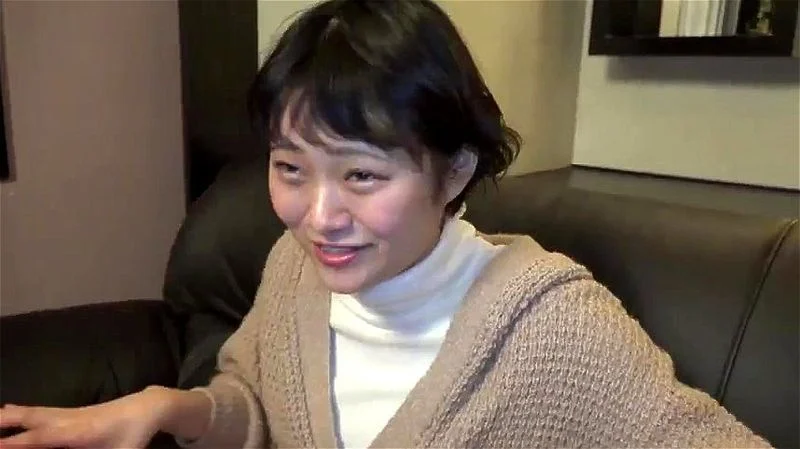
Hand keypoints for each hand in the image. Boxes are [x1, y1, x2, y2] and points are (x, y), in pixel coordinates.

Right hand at [0, 387, 168, 448]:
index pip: (39, 439)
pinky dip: (21, 412)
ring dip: (8, 416)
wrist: (147, 408)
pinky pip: (40, 411)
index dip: (15, 444)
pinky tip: (7, 410)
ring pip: (32, 412)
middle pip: (30, 420)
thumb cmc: (133, 436)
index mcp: (76, 433)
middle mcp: (66, 420)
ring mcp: (67, 413)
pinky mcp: (69, 411)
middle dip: (4, 424)